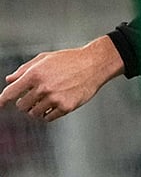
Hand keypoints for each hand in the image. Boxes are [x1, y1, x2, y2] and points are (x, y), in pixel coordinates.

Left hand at [0, 36, 123, 121]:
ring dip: (37, 109)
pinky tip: (55, 104)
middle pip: (21, 106)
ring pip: (34, 113)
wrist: (95, 64)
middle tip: (34, 97)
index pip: (10, 93)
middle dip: (24, 103)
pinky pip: (48, 117)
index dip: (2, 101)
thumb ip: (25, 69)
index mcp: (35, 74)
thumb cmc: (71, 59)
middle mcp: (43, 87)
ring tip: (47, 100)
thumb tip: (10, 80)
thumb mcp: (45, 58)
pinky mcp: (65, 107)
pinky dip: (48, 113)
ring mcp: (54, 98)